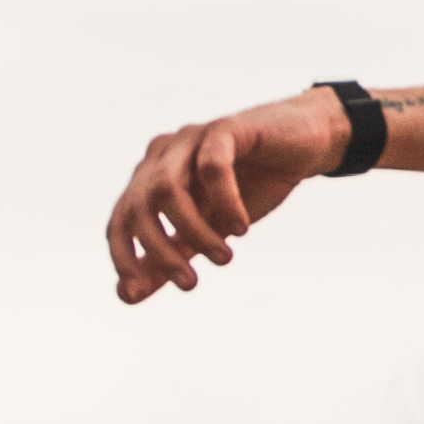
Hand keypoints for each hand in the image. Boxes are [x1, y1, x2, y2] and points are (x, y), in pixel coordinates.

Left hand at [109, 93, 335, 303]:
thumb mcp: (208, 230)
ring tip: (223, 258)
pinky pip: (212, 167)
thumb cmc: (252, 186)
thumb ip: (172, 256)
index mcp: (151, 177)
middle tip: (190, 283)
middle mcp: (163, 155)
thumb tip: (126, 295)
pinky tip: (241, 228)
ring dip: (193, 231)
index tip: (137, 293)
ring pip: (167, 188)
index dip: (123, 257)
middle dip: (159, 251)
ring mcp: (191, 138)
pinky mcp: (225, 128)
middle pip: (139, 206)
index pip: (120, 220)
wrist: (303, 144)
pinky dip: (224, 202)